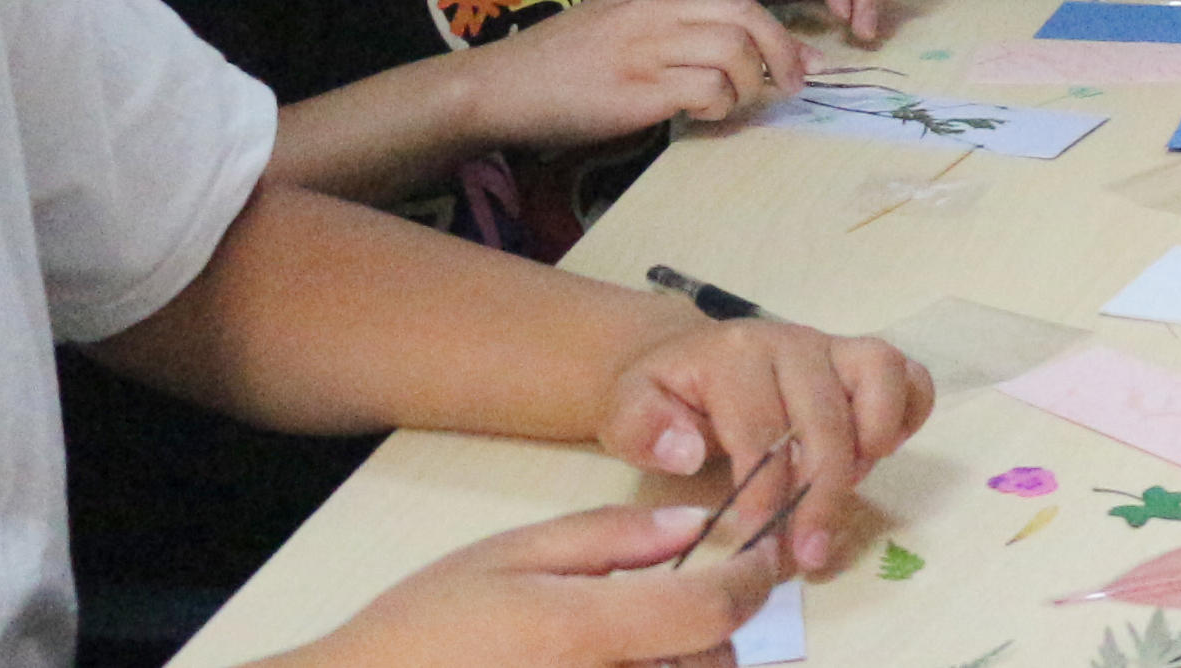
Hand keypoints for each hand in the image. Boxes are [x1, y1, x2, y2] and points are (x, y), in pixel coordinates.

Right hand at [272, 500, 774, 667]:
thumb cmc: (421, 629)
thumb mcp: (508, 554)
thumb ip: (608, 538)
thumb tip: (692, 527)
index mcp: (582, 633)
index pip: (713, 610)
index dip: (752, 580)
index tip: (759, 560)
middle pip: (711, 665)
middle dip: (710, 632)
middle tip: (674, 607)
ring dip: (681, 667)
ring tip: (628, 646)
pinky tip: (606, 667)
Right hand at [459, 0, 804, 154]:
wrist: (495, 87)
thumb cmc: (552, 65)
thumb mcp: (611, 24)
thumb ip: (660, 28)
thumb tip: (718, 55)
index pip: (733, 3)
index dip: (776, 32)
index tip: (799, 59)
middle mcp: (654, 13)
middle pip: (746, 17)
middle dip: (784, 50)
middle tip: (798, 82)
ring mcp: (645, 50)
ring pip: (734, 52)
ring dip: (750, 84)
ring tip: (737, 105)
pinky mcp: (636, 90)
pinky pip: (705, 90)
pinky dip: (719, 105)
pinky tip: (705, 116)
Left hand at [599, 312, 933, 577]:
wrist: (686, 357)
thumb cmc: (664, 395)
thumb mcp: (629, 409)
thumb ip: (646, 429)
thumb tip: (688, 453)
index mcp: (735, 355)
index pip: (762, 425)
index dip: (764, 488)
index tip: (758, 538)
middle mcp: (793, 342)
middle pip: (827, 414)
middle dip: (824, 491)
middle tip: (811, 551)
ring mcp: (834, 348)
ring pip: (882, 376)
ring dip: (873, 444)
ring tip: (849, 492)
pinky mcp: (862, 360)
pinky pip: (910, 376)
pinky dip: (908, 416)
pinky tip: (877, 456)